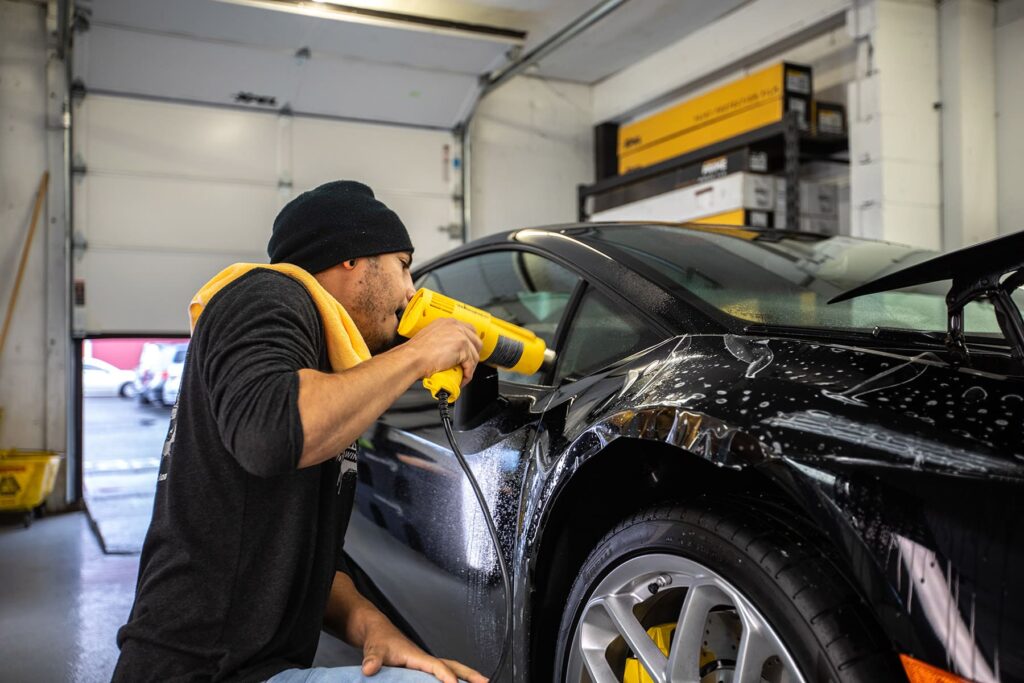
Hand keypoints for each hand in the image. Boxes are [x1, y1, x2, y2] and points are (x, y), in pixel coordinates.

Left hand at [360, 612, 487, 682]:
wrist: (377, 632)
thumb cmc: (379, 639)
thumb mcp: (374, 648)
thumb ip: (373, 658)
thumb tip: (370, 668)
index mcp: (416, 655)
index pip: (434, 665)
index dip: (444, 675)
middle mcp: (424, 659)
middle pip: (452, 665)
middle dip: (469, 674)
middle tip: (485, 682)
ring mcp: (425, 664)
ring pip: (451, 668)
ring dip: (467, 676)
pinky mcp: (422, 668)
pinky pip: (443, 673)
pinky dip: (455, 677)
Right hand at [404, 318, 481, 386]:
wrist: (412, 358)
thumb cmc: (415, 352)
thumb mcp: (430, 338)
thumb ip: (443, 340)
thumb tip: (450, 351)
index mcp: (447, 322)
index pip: (468, 329)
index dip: (470, 343)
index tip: (470, 351)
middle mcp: (455, 326)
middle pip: (475, 341)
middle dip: (474, 355)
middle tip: (468, 365)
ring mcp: (460, 335)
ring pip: (474, 354)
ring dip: (470, 367)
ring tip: (462, 375)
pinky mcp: (462, 348)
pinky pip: (470, 364)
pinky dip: (468, 374)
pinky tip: (461, 379)